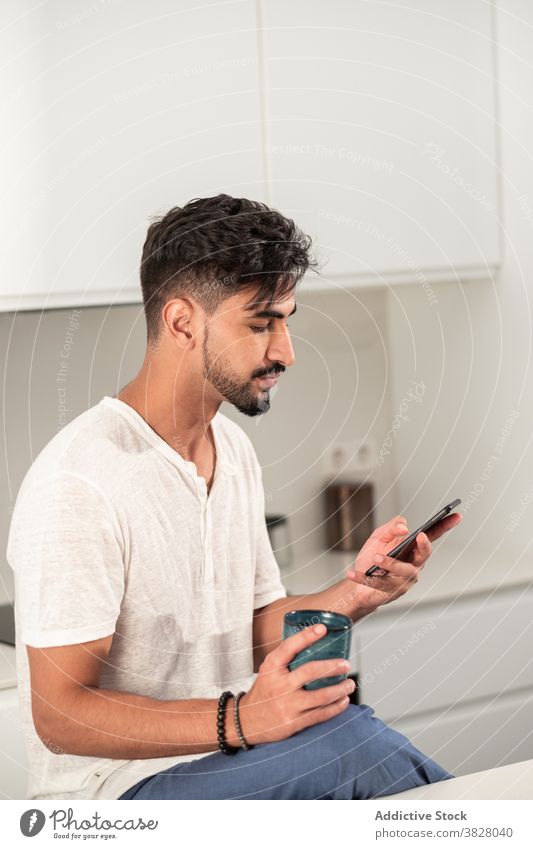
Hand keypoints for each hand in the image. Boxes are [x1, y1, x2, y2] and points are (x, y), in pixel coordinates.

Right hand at [238, 623, 354, 744]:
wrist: (247, 721)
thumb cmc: (264, 690)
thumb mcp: (269, 670)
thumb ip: (286, 659)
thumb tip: (316, 644)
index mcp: (271, 668)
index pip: (289, 647)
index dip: (306, 636)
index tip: (322, 629)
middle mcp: (279, 685)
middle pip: (310, 671)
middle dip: (333, 666)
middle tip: (346, 663)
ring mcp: (287, 705)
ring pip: (321, 696)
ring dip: (340, 689)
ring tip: (350, 684)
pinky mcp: (294, 722)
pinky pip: (320, 714)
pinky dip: (336, 707)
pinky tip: (343, 701)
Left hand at [345, 511, 461, 607]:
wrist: (355, 585)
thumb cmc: (371, 559)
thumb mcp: (378, 538)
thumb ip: (390, 528)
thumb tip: (404, 526)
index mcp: (413, 550)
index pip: (432, 537)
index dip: (445, 526)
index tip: (456, 515)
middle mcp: (413, 566)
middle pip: (424, 556)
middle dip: (423, 547)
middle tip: (417, 536)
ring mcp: (404, 581)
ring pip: (403, 572)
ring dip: (390, 564)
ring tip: (376, 558)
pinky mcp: (390, 593)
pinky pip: (379, 584)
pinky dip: (363, 577)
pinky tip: (352, 572)